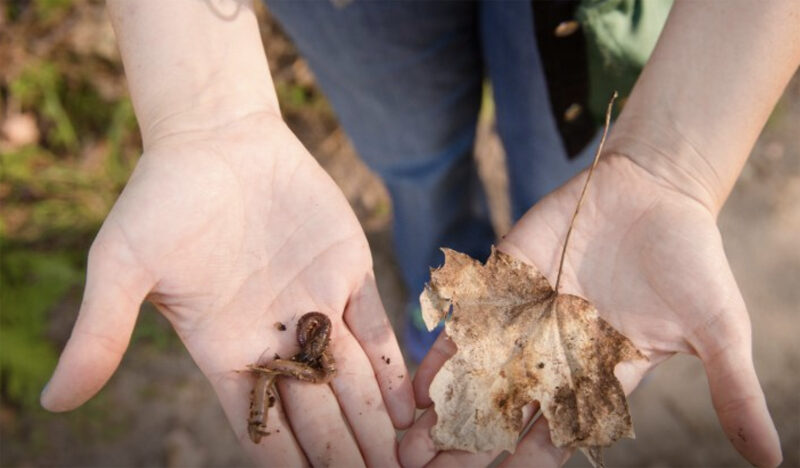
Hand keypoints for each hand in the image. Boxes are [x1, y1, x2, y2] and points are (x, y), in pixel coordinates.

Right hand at [40, 113, 413, 466]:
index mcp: (225, 349)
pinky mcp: (348, 271)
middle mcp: (275, 337)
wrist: (216, 136)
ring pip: (352, 380)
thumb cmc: (161, 198)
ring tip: (399, 464)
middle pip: (316, 415)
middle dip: (344, 454)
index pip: (261, 428)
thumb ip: (102, 333)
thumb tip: (53, 404)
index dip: (287, 465)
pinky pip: (376, 328)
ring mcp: (315, 305)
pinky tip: (408, 407)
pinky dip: (393, 367)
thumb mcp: (123, 266)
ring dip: (376, 424)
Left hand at [400, 154, 780, 466]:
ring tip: (411, 445)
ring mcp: (527, 317)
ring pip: (480, 372)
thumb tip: (774, 460)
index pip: (558, 429)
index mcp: (600, 372)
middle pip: (507, 410)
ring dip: (448, 408)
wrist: (656, 189)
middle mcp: (555, 352)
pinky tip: (418, 383)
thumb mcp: (717, 330)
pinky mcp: (506, 280)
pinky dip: (444, 351)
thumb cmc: (691, 259)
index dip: (526, 458)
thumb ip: (733, 390)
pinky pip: (469, 320)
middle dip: (472, 444)